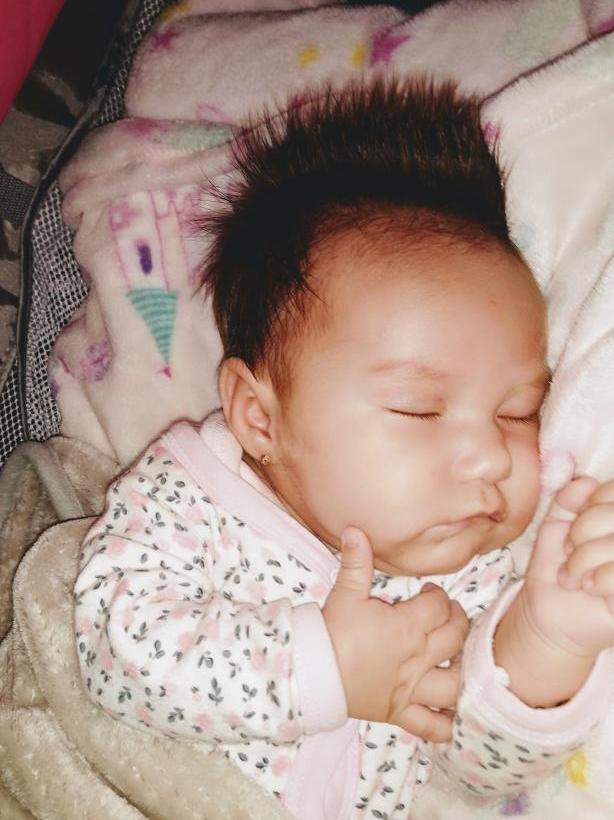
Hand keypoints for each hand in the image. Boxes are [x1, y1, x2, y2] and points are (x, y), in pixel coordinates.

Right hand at [323, 527, 468, 741]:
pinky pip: (431, 725)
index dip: (438, 596)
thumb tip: (356, 530)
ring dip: (464, 670)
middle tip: (448, 617)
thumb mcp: (345, 593)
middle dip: (458, 623)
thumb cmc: (331, 632)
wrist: (312, 673)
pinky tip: (456, 719)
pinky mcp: (399, 712)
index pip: (439, 606)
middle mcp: (418, 658)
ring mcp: (411, 688)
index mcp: (408, 626)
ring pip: (455, 681)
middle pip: (455, 638)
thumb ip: (356, 561)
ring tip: (460, 659)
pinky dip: (447, 725)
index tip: (429, 594)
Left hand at [557, 478, 613, 624]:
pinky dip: (598, 579)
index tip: (573, 526)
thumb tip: (585, 483)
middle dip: (583, 531)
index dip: (592, 504)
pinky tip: (589, 588)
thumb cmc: (558, 566)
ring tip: (573, 575)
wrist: (550, 612)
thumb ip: (568, 499)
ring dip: (584, 559)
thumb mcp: (557, 525)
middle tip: (569, 551)